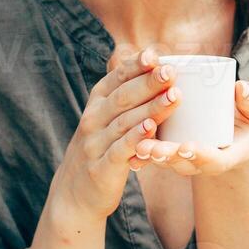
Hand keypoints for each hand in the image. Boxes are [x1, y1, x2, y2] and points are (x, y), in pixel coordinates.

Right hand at [52, 46, 180, 219]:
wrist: (74, 194)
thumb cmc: (101, 149)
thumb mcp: (105, 119)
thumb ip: (125, 97)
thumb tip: (154, 65)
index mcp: (96, 103)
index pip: (116, 79)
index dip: (135, 66)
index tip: (155, 54)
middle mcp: (92, 120)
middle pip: (122, 97)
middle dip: (148, 83)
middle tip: (171, 72)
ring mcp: (95, 144)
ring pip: (125, 122)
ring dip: (151, 108)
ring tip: (174, 96)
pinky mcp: (101, 169)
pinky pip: (120, 150)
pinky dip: (136, 138)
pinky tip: (152, 128)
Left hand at [130, 79, 248, 176]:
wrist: (234, 126)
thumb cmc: (248, 116)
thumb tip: (240, 89)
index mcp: (226, 155)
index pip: (214, 161)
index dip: (200, 156)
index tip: (188, 147)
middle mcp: (201, 161)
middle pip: (182, 164)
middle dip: (165, 157)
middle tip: (151, 149)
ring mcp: (182, 157)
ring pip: (163, 159)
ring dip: (147, 153)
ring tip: (134, 144)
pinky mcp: (167, 147)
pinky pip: (150, 150)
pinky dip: (138, 146)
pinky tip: (124, 139)